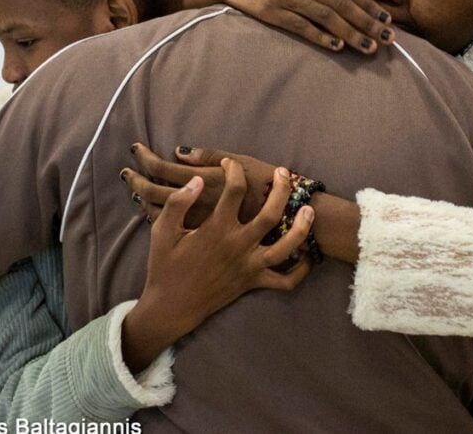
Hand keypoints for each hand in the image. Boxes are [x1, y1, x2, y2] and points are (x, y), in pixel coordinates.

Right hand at [120, 160, 312, 371]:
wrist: (171, 307)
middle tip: (283, 173)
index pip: (234, 190)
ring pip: (287, 246)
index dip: (234, 170)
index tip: (230, 164)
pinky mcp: (254, 283)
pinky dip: (300, 271)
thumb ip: (179, 202)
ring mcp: (249, 266)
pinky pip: (285, 281)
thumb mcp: (163, 231)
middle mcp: (238, 245)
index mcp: (216, 229)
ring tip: (309, 210)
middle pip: (271, 213)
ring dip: (303, 227)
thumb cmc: (165, 266)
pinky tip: (307, 256)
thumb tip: (199, 180)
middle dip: (282, 189)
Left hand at [122, 144, 278, 226]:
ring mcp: (194, 225)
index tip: (136, 149)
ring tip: (136, 189)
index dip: (145, 157)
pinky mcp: (199, 240)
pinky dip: (157, 218)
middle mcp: (194, 205)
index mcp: (202, 182)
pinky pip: (170, 229)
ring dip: (144, 199)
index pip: (162, 168)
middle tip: (126, 172)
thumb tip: (179, 152)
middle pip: (152, 192)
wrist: (284, 226)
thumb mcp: (243, 163)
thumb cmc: (266, 188)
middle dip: (135, 181)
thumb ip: (211, 158)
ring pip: (156, 213)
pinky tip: (154, 211)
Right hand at [189, 0, 395, 53]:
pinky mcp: (271, 11)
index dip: (369, 5)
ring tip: (369, 47)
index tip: (387, 19)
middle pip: (341, 3)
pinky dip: (321, 37)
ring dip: (351, 33)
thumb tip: (352, 1)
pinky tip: (338, 47)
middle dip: (368, 22)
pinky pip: (301, 26)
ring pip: (326, 16)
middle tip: (388, 38)